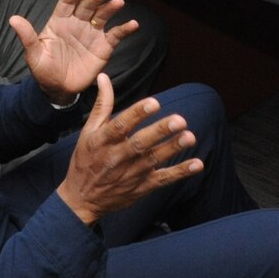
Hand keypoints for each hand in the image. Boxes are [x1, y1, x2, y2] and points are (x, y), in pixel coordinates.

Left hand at [12, 0, 138, 98]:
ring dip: (111, 8)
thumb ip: (28, 36)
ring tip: (118, 2)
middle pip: (87, 6)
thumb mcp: (34, 55)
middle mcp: (77, 23)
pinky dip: (124, 29)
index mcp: (60, 22)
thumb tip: (13, 19)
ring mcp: (91, 33)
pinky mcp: (103, 46)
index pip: (67, 2)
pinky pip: (115, 35)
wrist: (59, 89)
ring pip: (102, 16)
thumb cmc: (44, 70)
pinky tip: (133, 24)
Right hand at [55, 83, 201, 224]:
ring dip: (173, 148)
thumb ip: (102, 105)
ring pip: (154, 160)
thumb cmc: (85, 160)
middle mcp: (117, 157)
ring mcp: (131, 174)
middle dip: (160, 131)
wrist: (81, 199)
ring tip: (190, 136)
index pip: (120, 125)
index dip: (137, 114)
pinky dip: (180, 172)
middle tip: (179, 120)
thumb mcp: (88, 132)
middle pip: (140, 143)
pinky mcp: (142, 187)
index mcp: (102, 141)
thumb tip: (104, 77)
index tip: (154, 103)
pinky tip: (197, 164)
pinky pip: (163, 179)